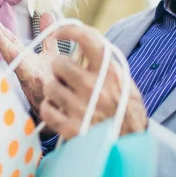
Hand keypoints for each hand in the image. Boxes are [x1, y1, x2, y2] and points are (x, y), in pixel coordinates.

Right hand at [0, 12, 59, 112]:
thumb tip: (46, 13)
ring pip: (22, 69)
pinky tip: (36, 74)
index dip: (2, 33)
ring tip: (6, 44)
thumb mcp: (50, 55)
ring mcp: (35, 84)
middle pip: (12, 54)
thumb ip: (47, 36)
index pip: (12, 44)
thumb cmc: (53, 80)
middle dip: (1, 41)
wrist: (60, 110)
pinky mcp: (46, 95)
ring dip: (13, 56)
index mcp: (27, 61)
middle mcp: (27, 72)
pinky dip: (38, 81)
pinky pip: (42, 87)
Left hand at [40, 24, 147, 139]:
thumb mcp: (124, 82)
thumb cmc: (126, 112)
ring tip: (63, 95)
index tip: (58, 31)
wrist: (129, 147)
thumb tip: (86, 41)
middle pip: (59, 63)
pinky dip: (49, 109)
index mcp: (109, 72)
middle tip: (65, 76)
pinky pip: (46, 109)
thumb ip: (106, 62)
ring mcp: (80, 108)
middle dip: (58, 68)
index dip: (68, 30)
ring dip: (53, 90)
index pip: (87, 38)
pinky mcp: (70, 128)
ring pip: (49, 86)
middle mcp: (94, 87)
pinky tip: (59, 111)